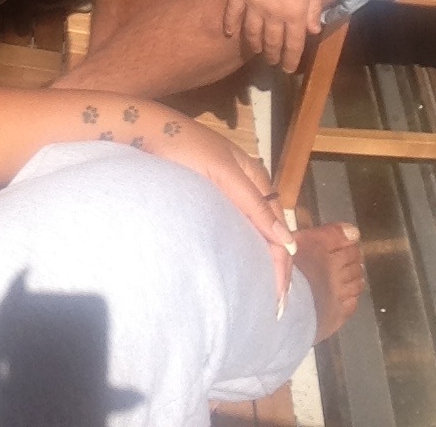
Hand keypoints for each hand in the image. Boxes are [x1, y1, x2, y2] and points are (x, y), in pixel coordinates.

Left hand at [151, 112, 294, 308]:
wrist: (148, 132)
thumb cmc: (186, 147)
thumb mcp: (223, 173)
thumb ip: (253, 204)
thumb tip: (287, 242)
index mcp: (256, 177)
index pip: (279, 227)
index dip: (283, 260)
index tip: (278, 295)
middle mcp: (246, 186)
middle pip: (270, 231)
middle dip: (276, 265)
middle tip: (275, 304)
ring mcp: (226, 192)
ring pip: (253, 230)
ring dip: (260, 258)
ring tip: (262, 291)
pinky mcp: (207, 197)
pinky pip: (233, 226)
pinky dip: (241, 247)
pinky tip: (238, 264)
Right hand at [225, 0, 333, 73]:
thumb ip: (314, 7)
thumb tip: (313, 29)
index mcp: (295, 12)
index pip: (294, 44)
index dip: (291, 59)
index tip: (289, 70)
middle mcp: (274, 14)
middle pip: (272, 42)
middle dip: (274, 55)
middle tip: (273, 62)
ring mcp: (253, 4)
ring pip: (252, 32)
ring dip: (255, 44)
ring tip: (257, 51)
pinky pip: (232, 14)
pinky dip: (231, 25)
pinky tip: (230, 33)